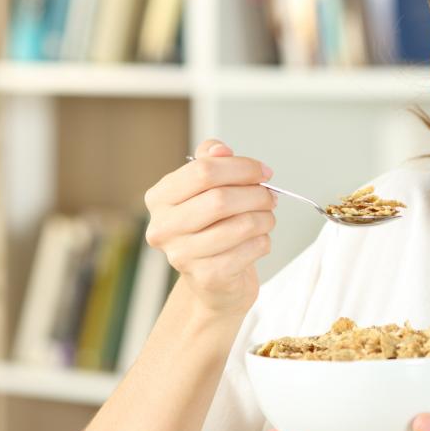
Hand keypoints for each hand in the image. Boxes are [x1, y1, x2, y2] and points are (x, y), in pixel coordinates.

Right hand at [142, 139, 276, 315]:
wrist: (212, 280)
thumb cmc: (211, 227)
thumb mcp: (206, 189)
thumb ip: (211, 161)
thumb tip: (220, 149)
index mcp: (159, 198)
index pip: (202, 171)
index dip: (240, 167)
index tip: (263, 171)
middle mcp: (163, 228)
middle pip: (220, 199)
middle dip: (256, 194)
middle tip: (270, 196)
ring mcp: (182, 255)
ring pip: (240, 225)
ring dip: (264, 218)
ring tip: (267, 217)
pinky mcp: (207, 277)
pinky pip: (250, 250)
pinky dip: (264, 241)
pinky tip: (259, 240)